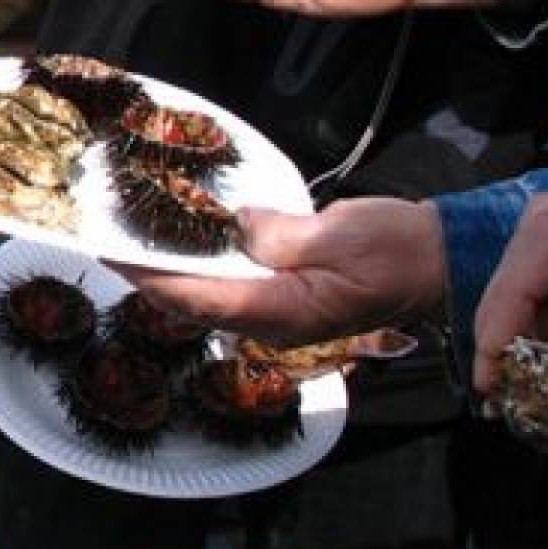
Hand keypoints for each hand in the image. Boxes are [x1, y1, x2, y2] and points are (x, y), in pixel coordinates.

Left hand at [126, 198, 446, 343]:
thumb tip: (238, 227)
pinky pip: (232, 286)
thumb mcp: (337, 234)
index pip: (200, 299)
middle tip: (108, 241)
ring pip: (210, 296)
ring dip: (172, 272)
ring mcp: (280, 313)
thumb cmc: (397, 248)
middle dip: (150, 275)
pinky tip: (182, 242)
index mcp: (284, 313)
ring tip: (132, 240)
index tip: (112, 255)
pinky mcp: (286, 297)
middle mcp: (274, 322)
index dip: (151, 279)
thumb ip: (279, 235)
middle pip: (196, 302)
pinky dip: (202, 266)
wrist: (440, 258)